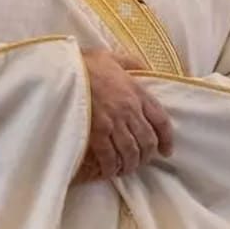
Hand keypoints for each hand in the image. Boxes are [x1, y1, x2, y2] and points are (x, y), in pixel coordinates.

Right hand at [77, 48, 172, 182]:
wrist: (63, 71)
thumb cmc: (85, 63)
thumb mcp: (113, 57)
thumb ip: (131, 63)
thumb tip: (142, 68)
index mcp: (137, 92)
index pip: (161, 120)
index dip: (167, 139)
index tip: (167, 151)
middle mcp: (130, 110)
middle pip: (147, 140)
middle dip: (147, 155)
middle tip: (142, 162)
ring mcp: (113, 122)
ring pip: (131, 151)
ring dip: (131, 164)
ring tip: (127, 169)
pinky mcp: (96, 131)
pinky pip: (109, 155)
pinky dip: (112, 166)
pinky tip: (110, 171)